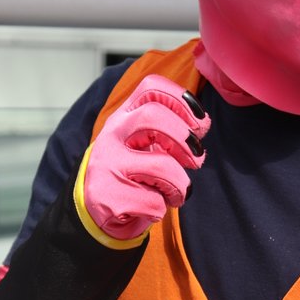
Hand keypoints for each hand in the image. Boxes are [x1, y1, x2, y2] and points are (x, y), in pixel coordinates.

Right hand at [82, 76, 209, 239]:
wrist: (97, 211)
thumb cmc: (133, 172)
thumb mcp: (145, 143)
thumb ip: (169, 130)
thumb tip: (201, 124)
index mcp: (124, 116)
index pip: (151, 88)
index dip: (182, 100)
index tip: (199, 123)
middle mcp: (112, 135)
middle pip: (152, 116)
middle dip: (184, 137)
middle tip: (197, 158)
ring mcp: (107, 165)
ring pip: (161, 165)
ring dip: (181, 184)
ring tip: (178, 192)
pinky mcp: (108, 197)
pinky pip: (153, 202)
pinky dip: (162, 208)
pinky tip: (151, 207)